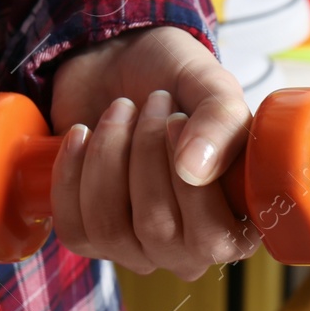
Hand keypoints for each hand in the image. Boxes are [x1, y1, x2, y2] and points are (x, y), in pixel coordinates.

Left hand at [48, 26, 258, 279]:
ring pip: (110, 228)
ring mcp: (136, 247)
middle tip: (153, 100)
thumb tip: (193, 172)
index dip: (188, 182)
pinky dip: (71, 172)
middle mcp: (189, 248)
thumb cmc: (176, 79)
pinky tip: (81, 134)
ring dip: (108, 157)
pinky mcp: (89, 235)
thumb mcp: (211, 87)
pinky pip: (73, 227)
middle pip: (156, 228)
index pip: (213, 238)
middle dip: (145, 153)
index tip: (177, 118)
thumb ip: (221, 123)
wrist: (120, 62)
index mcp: (238, 223)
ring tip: (120, 110)